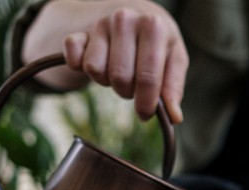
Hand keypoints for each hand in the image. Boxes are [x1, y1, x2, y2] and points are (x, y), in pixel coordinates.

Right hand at [25, 0, 187, 122]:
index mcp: (153, 26)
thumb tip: (174, 117)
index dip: (146, 102)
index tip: (146, 114)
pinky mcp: (77, 32)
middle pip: (120, 78)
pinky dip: (81, 69)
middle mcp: (125, 19)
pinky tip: (98, 62)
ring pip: (96, 72)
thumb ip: (174, 87)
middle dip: (127, 91)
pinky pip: (74, 62)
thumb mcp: (174, 59)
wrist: (132, 13)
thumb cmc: (157, 42)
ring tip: (118, 70)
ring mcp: (99, 24)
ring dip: (106, 81)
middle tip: (134, 84)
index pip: (148, 76)